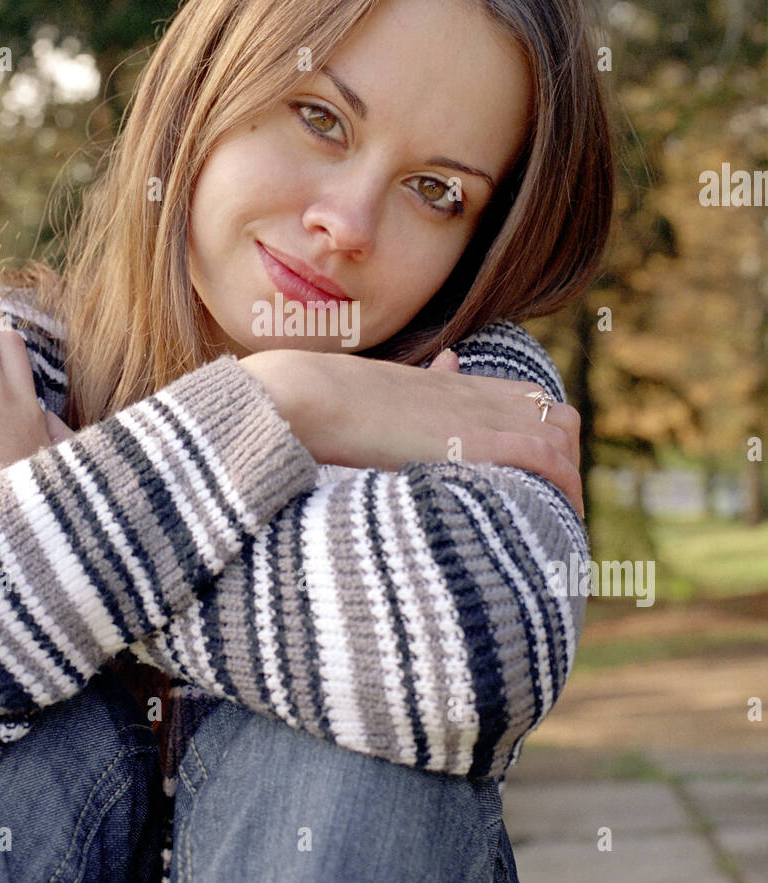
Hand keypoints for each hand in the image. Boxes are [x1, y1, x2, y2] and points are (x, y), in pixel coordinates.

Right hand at [238, 347, 583, 517]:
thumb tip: (451, 359)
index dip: (546, 439)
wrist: (313, 394)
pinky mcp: (475, 440)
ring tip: (555, 523)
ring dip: (569, 480)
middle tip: (549, 508)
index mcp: (461, 383)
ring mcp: (481, 414)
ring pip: (562, 436)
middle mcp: (480, 394)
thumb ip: (430, 378)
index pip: (535, 402)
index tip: (538, 480)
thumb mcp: (394, 384)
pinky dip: (561, 484)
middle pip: (560, 418)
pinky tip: (554, 516)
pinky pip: (544, 456)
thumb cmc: (336, 398)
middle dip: (566, 462)